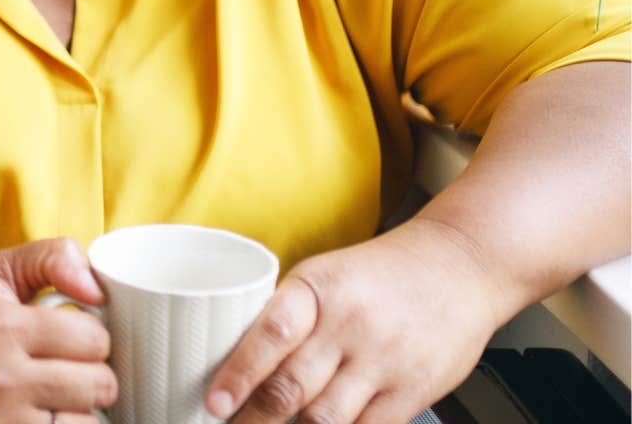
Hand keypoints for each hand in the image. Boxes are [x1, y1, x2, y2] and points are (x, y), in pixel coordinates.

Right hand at [0, 237, 115, 423]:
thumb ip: (54, 257)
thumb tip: (97, 291)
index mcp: (0, 326)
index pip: (94, 338)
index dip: (90, 331)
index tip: (70, 330)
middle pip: (99, 384)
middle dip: (91, 368)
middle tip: (66, 361)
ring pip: (86, 421)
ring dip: (78, 404)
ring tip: (53, 387)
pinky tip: (41, 408)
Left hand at [207, 218, 503, 423]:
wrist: (460, 267)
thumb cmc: (381, 274)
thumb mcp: (325, 276)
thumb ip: (287, 316)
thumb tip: (234, 360)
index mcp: (318, 290)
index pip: (271, 334)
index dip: (239, 373)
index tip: (215, 401)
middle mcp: (351, 326)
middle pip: (293, 386)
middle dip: (255, 418)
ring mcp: (384, 362)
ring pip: (326, 418)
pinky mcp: (413, 391)